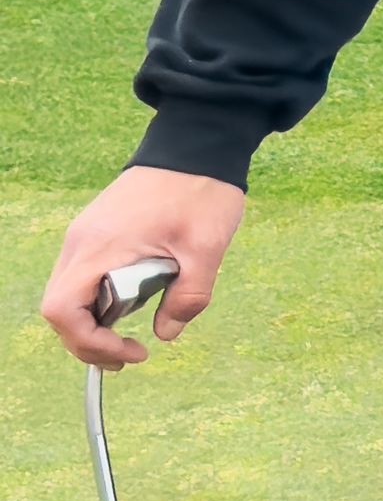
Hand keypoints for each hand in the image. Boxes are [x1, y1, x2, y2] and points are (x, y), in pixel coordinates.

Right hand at [39, 174, 244, 370]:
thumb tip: (166, 333)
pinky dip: (95, 300)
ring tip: (128, 339)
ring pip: (67, 293)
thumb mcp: (206, 249)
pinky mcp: (95, 230)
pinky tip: (128, 305)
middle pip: (58, 308)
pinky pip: (81, 276)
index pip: (62, 310)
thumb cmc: (200, 191)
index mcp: (100, 247)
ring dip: (91, 322)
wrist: (194, 145)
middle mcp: (81, 241)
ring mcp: (84, 234)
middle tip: (129, 356)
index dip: (89, 342)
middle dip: (88, 341)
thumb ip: (187, 297)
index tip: (131, 351)